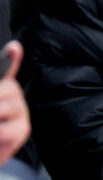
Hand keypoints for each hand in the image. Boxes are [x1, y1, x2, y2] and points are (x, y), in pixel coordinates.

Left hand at [0, 41, 30, 164]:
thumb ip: (2, 86)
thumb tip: (10, 71)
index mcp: (1, 87)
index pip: (7, 68)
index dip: (11, 58)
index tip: (14, 49)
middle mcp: (12, 95)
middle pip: (8, 87)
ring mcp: (20, 111)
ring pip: (6, 107)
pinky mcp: (23, 130)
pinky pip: (5, 130)